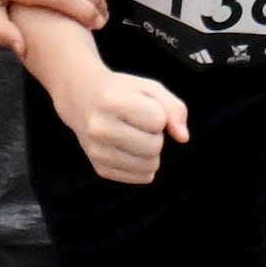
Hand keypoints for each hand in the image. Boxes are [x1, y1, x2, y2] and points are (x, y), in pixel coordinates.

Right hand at [62, 60, 186, 184]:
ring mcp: (96, 151)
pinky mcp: (100, 168)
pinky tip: (130, 149)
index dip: (159, 114)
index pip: (159, 121)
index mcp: (112, 104)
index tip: (143, 108)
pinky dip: (144, 165)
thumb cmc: (123, 93)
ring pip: (149, 166)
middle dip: (156, 135)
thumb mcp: (150, 89)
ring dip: (152, 152)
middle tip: (139, 124)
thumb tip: (183, 138)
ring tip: (134, 136)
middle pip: (154, 147)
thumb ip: (175, 109)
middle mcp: (99, 129)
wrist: (82, 99)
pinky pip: (142, 177)